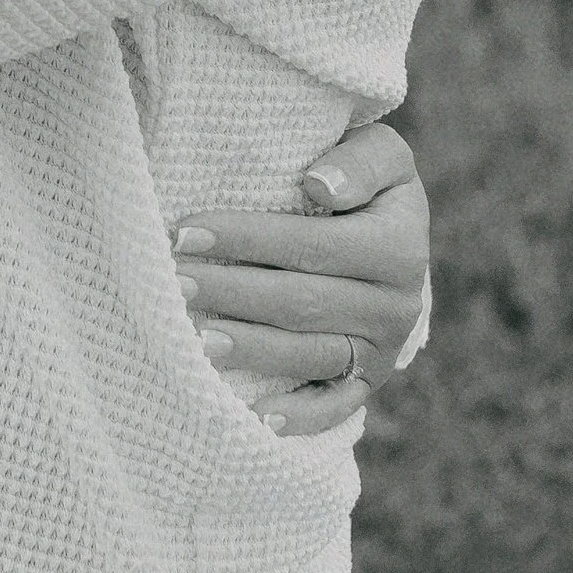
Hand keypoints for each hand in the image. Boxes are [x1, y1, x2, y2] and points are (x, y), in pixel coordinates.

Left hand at [173, 118, 429, 438]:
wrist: (396, 240)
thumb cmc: (366, 187)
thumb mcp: (381, 154)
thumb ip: (358, 162)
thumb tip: (319, 186)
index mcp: (399, 246)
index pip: (311, 245)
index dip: (246, 239)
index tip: (185, 232)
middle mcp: (396, 306)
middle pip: (301, 302)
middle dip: (231, 292)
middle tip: (172, 283)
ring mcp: (382, 351)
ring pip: (308, 354)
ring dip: (249, 349)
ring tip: (195, 340)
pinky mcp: (367, 383)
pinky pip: (335, 407)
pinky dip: (300, 418)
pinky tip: (257, 418)